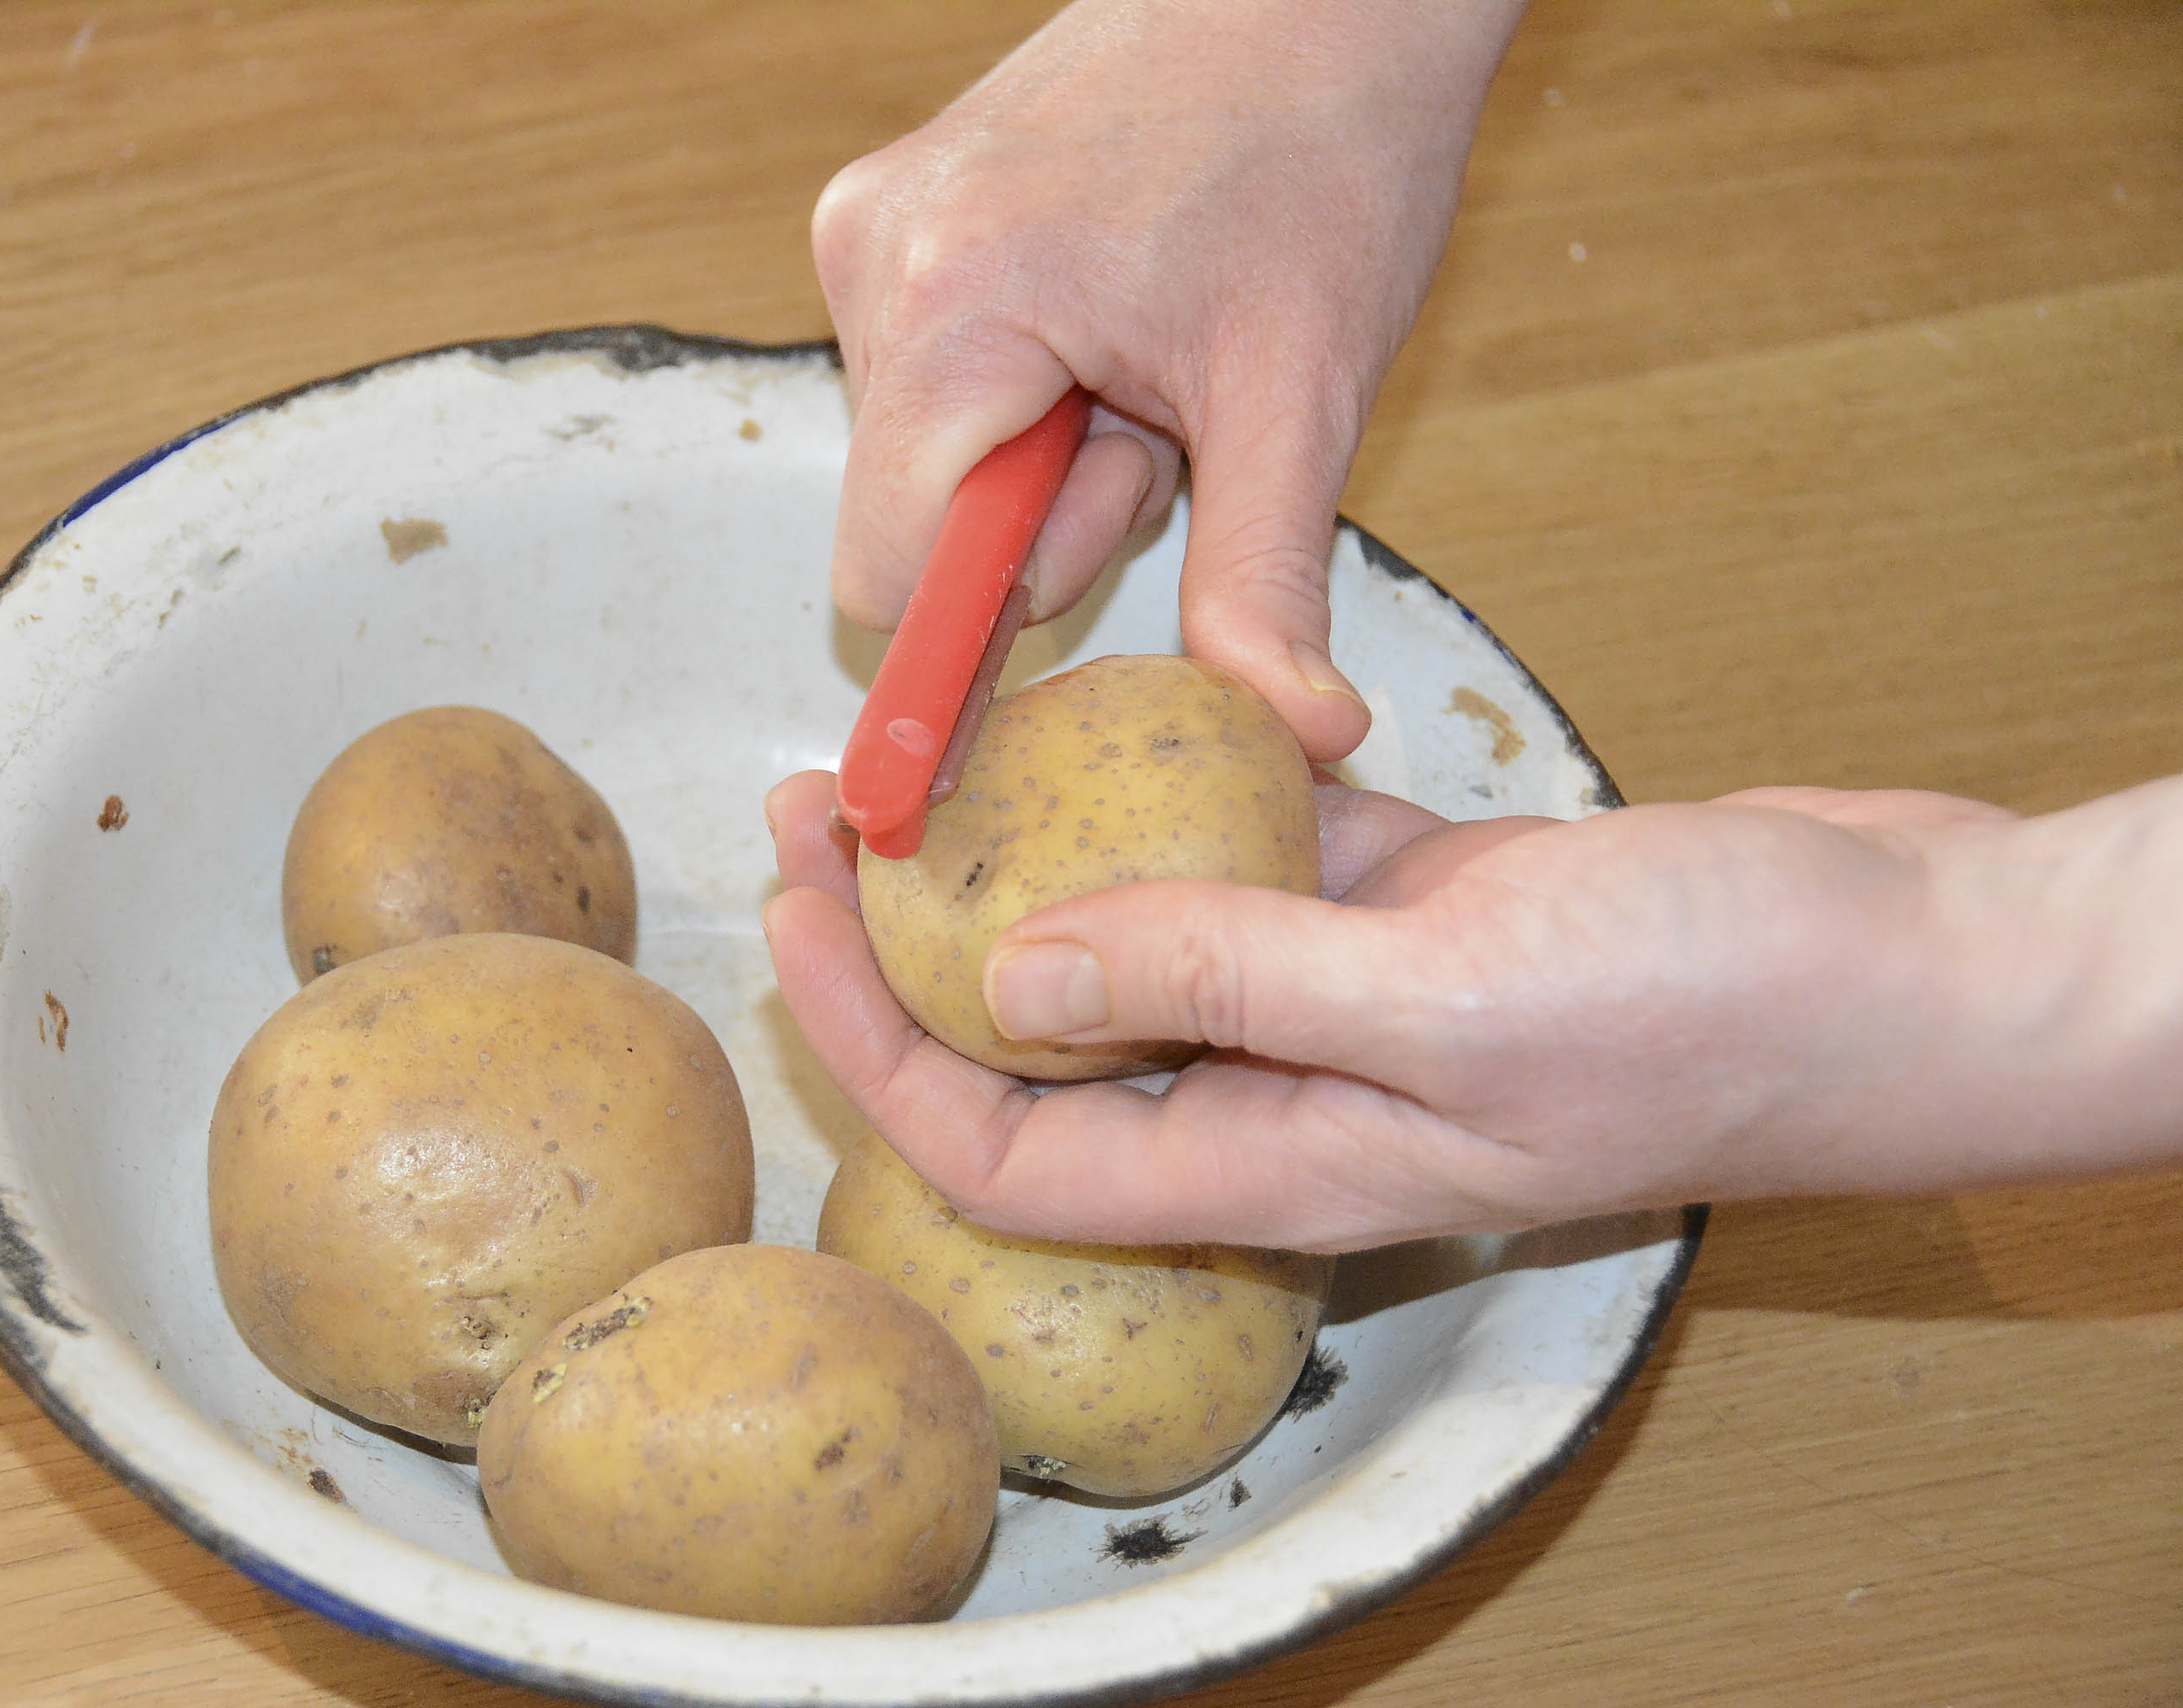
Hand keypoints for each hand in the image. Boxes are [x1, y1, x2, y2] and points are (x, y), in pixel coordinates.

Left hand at [764, 769, 2182, 1251]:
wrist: (1916, 960)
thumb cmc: (1714, 1004)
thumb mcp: (1447, 994)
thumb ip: (1230, 981)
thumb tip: (1021, 973)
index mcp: (1278, 1158)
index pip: (1004, 1144)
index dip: (876, 1041)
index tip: (797, 904)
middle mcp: (1293, 1090)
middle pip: (1048, 1041)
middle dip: (917, 936)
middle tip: (826, 800)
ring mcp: (1358, 993)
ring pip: (1150, 925)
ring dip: (1047, 845)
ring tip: (953, 734)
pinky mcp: (1426, 903)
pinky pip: (1272, 844)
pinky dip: (1212, 776)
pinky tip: (1171, 694)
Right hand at [813, 0, 1527, 763]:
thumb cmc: (1324, 147)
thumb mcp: (1301, 395)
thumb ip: (1261, 582)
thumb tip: (1297, 735)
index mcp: (954, 306)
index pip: (887, 574)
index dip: (975, 634)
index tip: (1062, 630)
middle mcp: (877, 258)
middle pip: (911, 519)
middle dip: (1047, 517)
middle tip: (1161, 425)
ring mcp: (874, 226)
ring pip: (925, 456)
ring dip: (1044, 454)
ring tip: (1146, 353)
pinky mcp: (892, 212)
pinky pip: (932, 382)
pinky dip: (1023, 390)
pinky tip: (1109, 318)